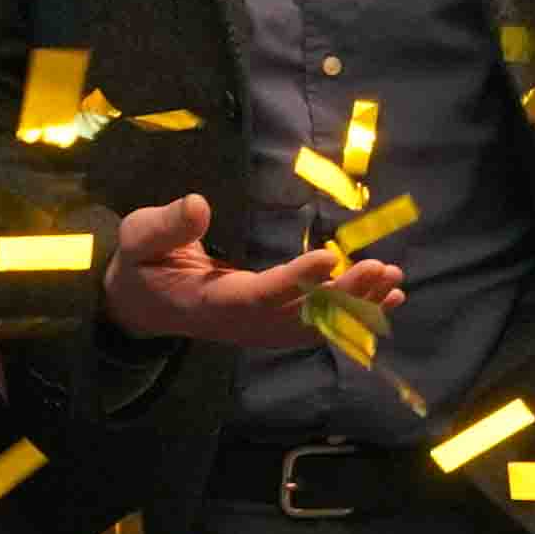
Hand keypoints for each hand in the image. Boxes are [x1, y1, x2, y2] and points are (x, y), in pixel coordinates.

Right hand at [98, 191, 404, 350]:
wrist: (139, 306)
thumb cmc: (141, 265)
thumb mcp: (140, 240)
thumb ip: (166, 226)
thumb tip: (197, 203)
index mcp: (209, 303)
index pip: (259, 295)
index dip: (295, 280)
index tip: (329, 257)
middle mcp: (241, 323)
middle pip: (300, 315)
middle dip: (344, 294)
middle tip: (382, 269)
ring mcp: (258, 330)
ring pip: (316, 324)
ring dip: (357, 304)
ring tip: (395, 281)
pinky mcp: (271, 326)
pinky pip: (318, 326)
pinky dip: (355, 314)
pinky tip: (389, 297)